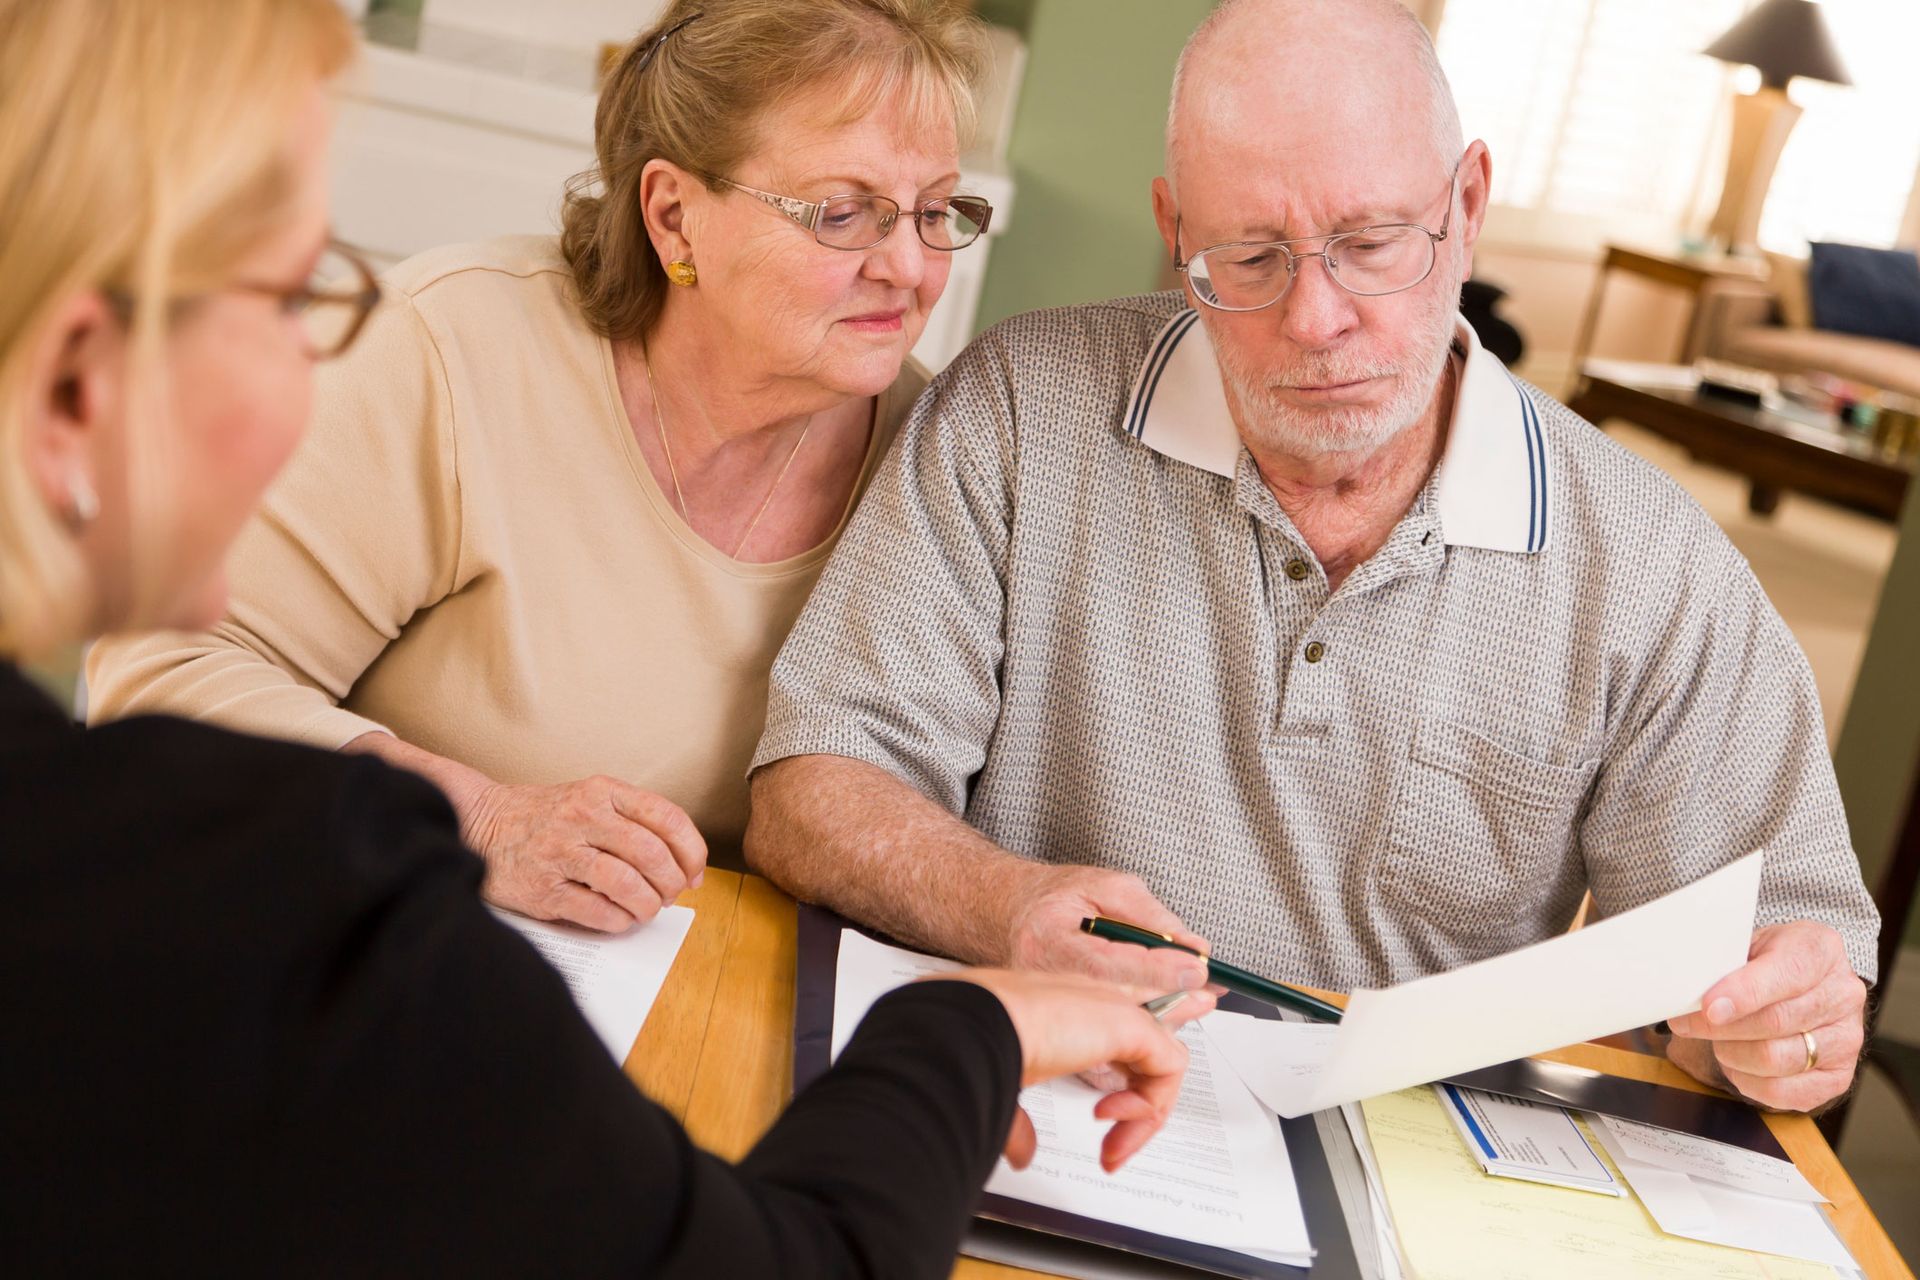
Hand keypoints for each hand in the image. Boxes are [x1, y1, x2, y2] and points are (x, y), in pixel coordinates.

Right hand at [461, 776, 707, 931]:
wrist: (481, 825)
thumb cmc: (547, 817)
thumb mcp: (592, 799)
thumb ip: (636, 823)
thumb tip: (686, 866)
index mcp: (603, 791)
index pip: (667, 817)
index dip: (692, 851)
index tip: (695, 872)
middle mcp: (583, 817)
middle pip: (651, 854)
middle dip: (672, 882)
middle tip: (670, 895)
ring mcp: (560, 852)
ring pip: (627, 885)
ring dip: (648, 905)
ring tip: (646, 909)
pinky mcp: (543, 889)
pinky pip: (597, 912)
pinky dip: (619, 920)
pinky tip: (619, 918)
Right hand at [936, 969, 1211, 1171]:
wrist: (971, 1024)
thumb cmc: (971, 1041)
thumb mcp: (1002, 1087)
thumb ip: (1020, 1120)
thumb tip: (1023, 1152)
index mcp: (1061, 1011)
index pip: (1111, 1039)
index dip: (1119, 1085)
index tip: (1101, 1122)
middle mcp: (1090, 1004)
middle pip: (1143, 1053)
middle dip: (1137, 1109)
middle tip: (1112, 1152)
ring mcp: (1112, 1009)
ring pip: (1160, 1064)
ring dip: (1143, 1116)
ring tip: (1112, 1145)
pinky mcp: (1130, 1023)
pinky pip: (1170, 1067)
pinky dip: (1150, 1104)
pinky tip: (1113, 1118)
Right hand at [1005, 865, 1213, 1027]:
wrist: (1016, 915)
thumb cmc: (1060, 899)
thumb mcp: (1108, 887)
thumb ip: (1151, 914)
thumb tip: (1193, 947)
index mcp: (1048, 937)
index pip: (1106, 963)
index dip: (1155, 969)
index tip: (1196, 967)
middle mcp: (1041, 979)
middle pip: (1111, 1004)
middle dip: (1169, 999)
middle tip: (1206, 993)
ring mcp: (1046, 1010)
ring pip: (1111, 1034)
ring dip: (1160, 1020)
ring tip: (1191, 999)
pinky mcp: (1057, 1032)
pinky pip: (1103, 1053)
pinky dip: (1137, 1039)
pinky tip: (1161, 1017)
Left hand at [1664, 921, 1866, 1111]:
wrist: (1796, 985)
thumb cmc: (1763, 963)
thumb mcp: (1745, 944)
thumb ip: (1723, 964)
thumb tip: (1686, 990)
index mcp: (1820, 950)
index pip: (1787, 974)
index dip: (1744, 993)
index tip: (1708, 1007)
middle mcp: (1843, 995)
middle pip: (1777, 1021)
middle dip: (1722, 1028)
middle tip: (1687, 1024)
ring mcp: (1846, 1039)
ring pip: (1776, 1059)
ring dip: (1732, 1054)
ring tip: (1717, 1041)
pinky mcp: (1837, 1077)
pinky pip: (1783, 1092)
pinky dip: (1747, 1081)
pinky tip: (1736, 1063)